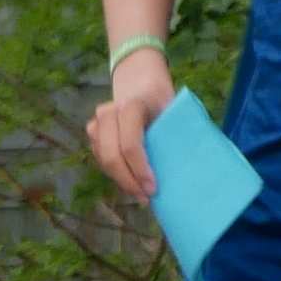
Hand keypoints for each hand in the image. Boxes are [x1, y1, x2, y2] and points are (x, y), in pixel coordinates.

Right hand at [87, 51, 174, 204]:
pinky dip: (114, 173)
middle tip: (146, 197)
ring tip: (140, 192)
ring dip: (121, 180)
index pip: (130, 144)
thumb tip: (188, 171)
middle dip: (128, 181)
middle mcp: (109, 112)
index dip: (140, 170)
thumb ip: (173, 135)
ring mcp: (97, 122)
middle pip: (111, 156)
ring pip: (103, 159)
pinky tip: (130, 180)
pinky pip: (99, 158)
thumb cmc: (161, 102)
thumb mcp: (172, 112)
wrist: (139, 83)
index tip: (154, 188)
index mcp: (132, 106)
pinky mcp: (92, 132)